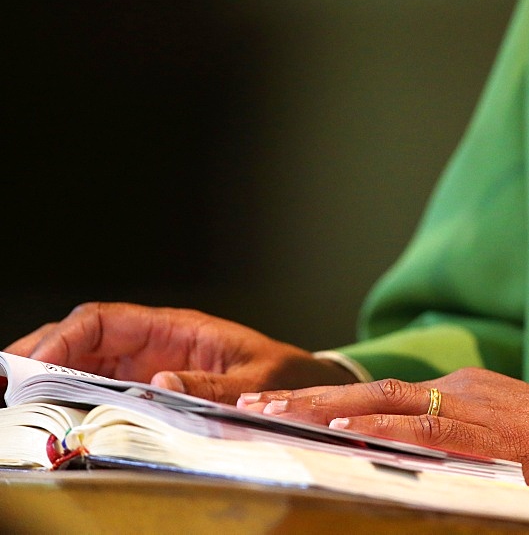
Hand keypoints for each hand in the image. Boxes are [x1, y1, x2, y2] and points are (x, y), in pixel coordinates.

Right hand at [5, 302, 356, 402]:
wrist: (301, 384)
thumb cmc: (281, 374)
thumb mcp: (254, 380)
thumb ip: (212, 382)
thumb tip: (163, 380)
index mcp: (177, 327)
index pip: (105, 319)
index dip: (66, 337)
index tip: (38, 363)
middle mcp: (155, 341)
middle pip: (83, 335)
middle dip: (43, 351)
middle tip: (10, 380)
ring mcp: (149, 362)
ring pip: (85, 358)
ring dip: (51, 372)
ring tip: (20, 395)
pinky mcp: (151, 383)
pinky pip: (102, 382)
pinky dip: (73, 391)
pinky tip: (53, 407)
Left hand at [237, 367, 528, 496]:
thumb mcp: (510, 441)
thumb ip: (463, 443)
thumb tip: (419, 459)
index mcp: (465, 392)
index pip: (385, 395)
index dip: (332, 403)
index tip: (287, 411)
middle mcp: (461, 391)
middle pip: (372, 392)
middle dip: (309, 401)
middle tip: (255, 407)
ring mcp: (472, 407)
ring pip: (383, 404)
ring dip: (324, 411)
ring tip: (272, 417)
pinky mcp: (487, 432)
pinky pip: (420, 428)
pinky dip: (376, 426)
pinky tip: (339, 430)